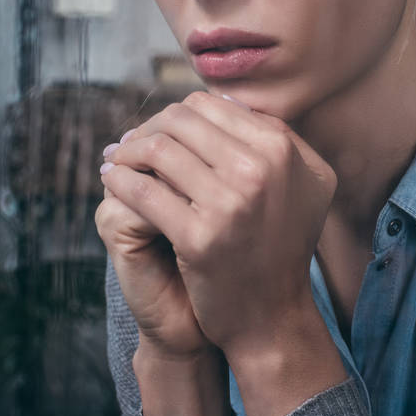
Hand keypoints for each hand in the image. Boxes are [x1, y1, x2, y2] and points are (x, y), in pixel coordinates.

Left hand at [99, 92, 337, 367]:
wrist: (273, 316)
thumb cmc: (282, 245)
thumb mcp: (304, 182)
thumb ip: (274, 137)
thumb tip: (222, 99)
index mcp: (283, 148)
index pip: (211, 106)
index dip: (175, 115)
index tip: (156, 131)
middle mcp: (262, 169)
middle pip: (181, 122)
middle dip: (147, 128)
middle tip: (126, 144)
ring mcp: (232, 203)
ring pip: (158, 151)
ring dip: (127, 151)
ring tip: (115, 160)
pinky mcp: (201, 238)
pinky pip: (144, 192)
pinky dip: (120, 181)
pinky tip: (111, 182)